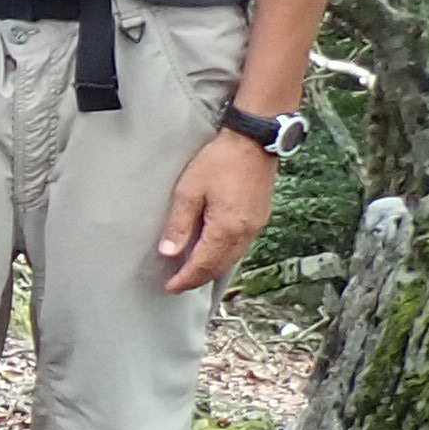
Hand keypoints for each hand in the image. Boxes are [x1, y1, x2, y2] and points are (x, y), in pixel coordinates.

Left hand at [156, 125, 277, 294]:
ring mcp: (256, 227)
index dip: (185, 279)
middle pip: (219, 267)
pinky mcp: (260, 218)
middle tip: (178, 284)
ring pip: (232, 259)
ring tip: (192, 273)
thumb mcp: (189, 190)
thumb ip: (179, 224)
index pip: (202, 265)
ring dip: (212, 269)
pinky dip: (224, 256)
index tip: (170, 288)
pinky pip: (241, 247)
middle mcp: (245, 233)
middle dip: (197, 278)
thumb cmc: (220, 161)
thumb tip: (169, 253)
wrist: (254, 142)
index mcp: (226, 229)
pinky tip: (213, 253)